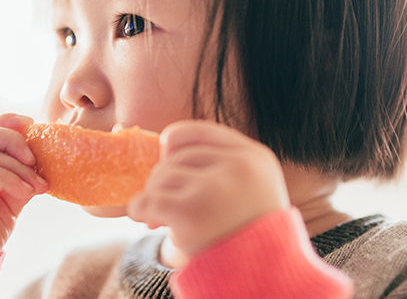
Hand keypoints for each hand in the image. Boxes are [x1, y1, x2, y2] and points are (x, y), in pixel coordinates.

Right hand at [0, 113, 48, 274]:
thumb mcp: (6, 201)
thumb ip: (18, 178)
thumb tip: (42, 163)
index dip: (9, 124)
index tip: (33, 125)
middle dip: (16, 142)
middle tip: (39, 161)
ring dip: (19, 168)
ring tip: (39, 185)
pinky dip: (9, 178)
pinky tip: (26, 191)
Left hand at [127, 120, 289, 255]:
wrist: (265, 276)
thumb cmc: (254, 236)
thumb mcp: (255, 189)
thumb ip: (223, 166)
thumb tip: (164, 145)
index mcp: (256, 157)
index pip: (203, 131)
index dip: (176, 140)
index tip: (165, 152)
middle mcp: (237, 167)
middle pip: (178, 157)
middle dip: (163, 179)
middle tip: (161, 203)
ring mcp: (214, 187)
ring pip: (162, 177)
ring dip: (153, 197)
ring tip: (158, 218)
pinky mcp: (191, 212)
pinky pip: (149, 200)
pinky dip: (140, 209)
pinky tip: (146, 219)